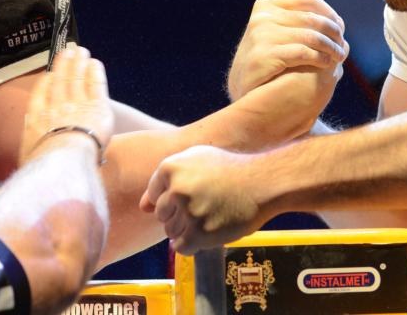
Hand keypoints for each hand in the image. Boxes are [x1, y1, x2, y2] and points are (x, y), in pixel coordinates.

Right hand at [20, 46, 114, 162]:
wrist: (64, 162)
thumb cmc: (45, 169)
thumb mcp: (29, 159)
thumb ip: (32, 148)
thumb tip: (33, 150)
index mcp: (36, 120)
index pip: (41, 94)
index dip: (47, 81)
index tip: (50, 74)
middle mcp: (55, 108)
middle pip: (60, 81)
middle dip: (64, 65)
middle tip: (68, 51)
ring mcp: (76, 104)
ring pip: (77, 79)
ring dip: (78, 63)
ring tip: (81, 51)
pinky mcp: (97, 106)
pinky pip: (95, 84)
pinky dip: (94, 72)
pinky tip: (94, 63)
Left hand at [140, 146, 267, 254]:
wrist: (263, 182)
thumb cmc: (230, 170)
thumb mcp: (197, 158)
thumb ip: (167, 178)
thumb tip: (143, 207)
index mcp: (170, 167)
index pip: (153, 195)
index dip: (175, 198)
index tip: (195, 194)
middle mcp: (176, 188)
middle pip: (162, 215)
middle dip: (180, 215)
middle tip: (205, 206)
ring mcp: (187, 211)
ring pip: (171, 232)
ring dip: (189, 230)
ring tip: (211, 216)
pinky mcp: (199, 232)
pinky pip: (182, 247)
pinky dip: (194, 244)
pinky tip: (211, 230)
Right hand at [227, 0, 347, 101]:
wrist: (243, 88)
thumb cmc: (268, 60)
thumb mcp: (279, 33)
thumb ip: (301, 23)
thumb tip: (338, 21)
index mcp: (266, 5)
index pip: (308, 0)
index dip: (329, 13)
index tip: (340, 29)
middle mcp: (262, 17)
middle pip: (312, 19)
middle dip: (333, 33)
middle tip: (343, 47)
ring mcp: (261, 35)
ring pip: (311, 36)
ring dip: (331, 47)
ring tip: (339, 57)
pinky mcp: (264, 55)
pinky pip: (304, 53)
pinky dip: (320, 58)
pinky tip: (327, 65)